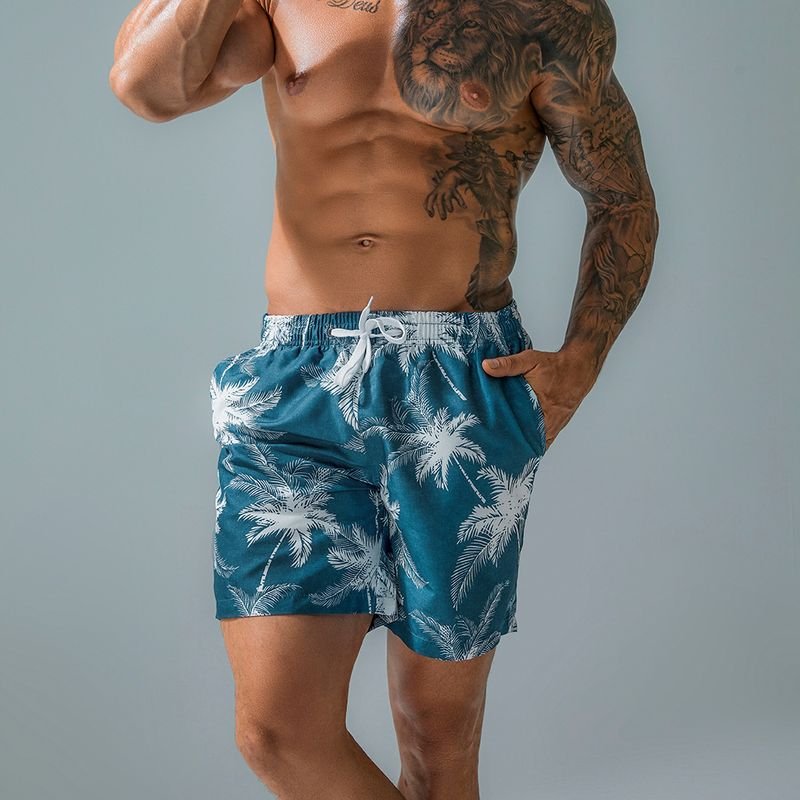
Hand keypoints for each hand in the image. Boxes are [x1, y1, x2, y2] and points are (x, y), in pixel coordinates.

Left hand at [481, 345, 597, 450]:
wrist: (578, 368)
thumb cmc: (554, 365)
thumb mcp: (530, 361)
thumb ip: (508, 365)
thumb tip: (486, 366)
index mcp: (543, 408)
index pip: (523, 430)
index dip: (508, 438)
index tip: (494, 444)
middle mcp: (550, 421)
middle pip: (528, 441)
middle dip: (512, 445)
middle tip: (494, 452)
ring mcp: (555, 426)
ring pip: (536, 443)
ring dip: (522, 446)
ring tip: (503, 454)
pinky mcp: (557, 426)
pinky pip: (544, 441)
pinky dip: (533, 444)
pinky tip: (520, 449)